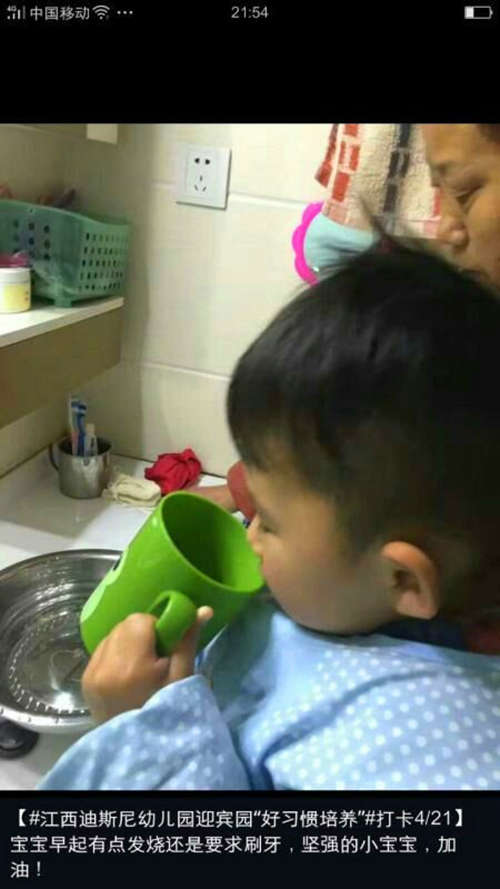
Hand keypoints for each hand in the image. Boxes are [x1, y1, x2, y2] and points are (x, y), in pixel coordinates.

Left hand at [82, 606, 212, 724]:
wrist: (137, 749)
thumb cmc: (166, 711)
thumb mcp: (181, 678)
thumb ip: (187, 641)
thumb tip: (203, 609)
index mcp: (130, 666)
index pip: (140, 620)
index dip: (156, 628)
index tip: (166, 646)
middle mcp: (104, 666)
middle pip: (124, 625)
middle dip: (142, 633)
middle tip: (156, 656)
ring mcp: (91, 673)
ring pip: (112, 634)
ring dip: (128, 641)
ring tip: (140, 666)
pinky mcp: (85, 679)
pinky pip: (102, 649)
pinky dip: (116, 653)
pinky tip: (126, 672)